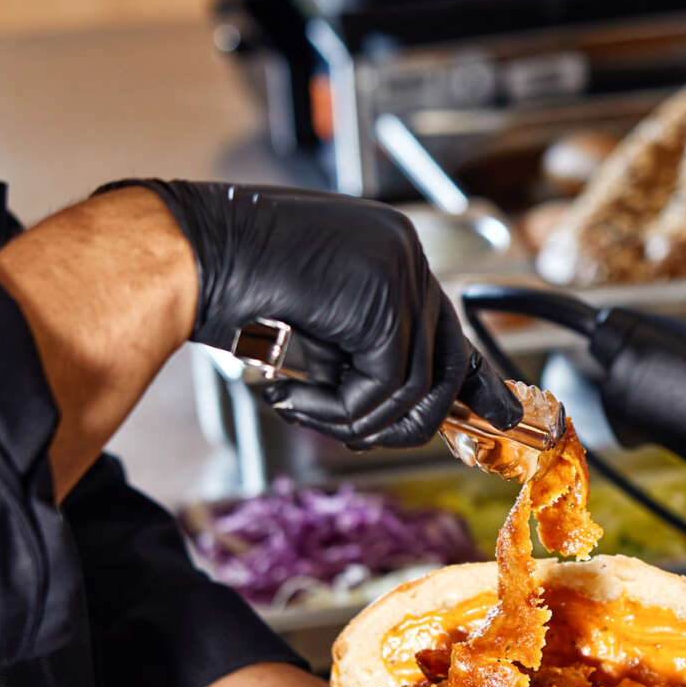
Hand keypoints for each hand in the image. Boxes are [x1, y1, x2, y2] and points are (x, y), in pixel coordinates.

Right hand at [99, 181, 518, 449]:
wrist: (184, 255)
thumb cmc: (225, 286)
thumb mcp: (312, 325)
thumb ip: (362, 354)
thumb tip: (407, 411)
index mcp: (389, 250)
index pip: (448, 325)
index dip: (473, 379)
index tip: (501, 416)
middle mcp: (404, 252)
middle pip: (448, 359)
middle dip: (416, 417)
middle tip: (361, 436)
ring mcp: (400, 270)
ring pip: (416, 385)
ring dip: (356, 417)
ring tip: (301, 408)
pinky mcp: (384, 299)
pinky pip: (387, 386)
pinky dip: (340, 409)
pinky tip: (294, 398)